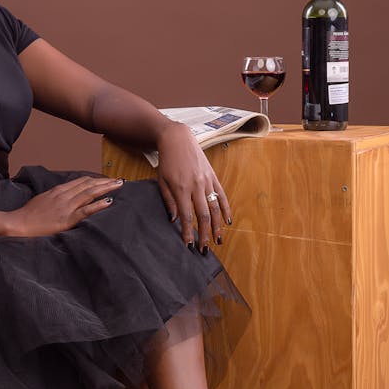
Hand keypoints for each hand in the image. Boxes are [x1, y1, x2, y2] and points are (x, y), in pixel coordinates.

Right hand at [5, 176, 122, 237]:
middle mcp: (64, 196)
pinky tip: (109, 201)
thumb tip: (65, 196)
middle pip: (89, 185)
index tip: (106, 179)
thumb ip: (56, 196)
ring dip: (106, 188)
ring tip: (119, 185)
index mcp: (58, 190)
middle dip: (105, 182)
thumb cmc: (28, 214)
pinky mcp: (67, 219)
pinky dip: (99, 205)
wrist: (18, 223)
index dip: (96, 180)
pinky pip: (86, 210)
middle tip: (119, 180)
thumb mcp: (43, 199)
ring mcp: (66, 207)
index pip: (81, 181)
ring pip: (90, 194)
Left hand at [155, 121, 231, 250]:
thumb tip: (174, 220)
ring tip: (217, 241)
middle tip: (203, 249)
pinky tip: (227, 222)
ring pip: (215, 208)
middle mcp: (196, 186)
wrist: (178, 139)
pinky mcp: (213, 176)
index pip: (186, 216)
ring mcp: (207, 181)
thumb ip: (168, 201)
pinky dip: (226, 209)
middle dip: (204, 235)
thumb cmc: (167, 161)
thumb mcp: (161, 181)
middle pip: (203, 216)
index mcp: (181, 188)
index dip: (188, 232)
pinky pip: (222, 195)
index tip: (188, 245)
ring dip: (217, 226)